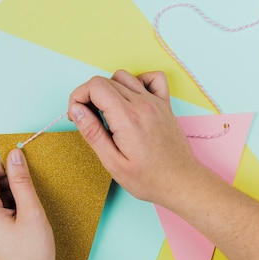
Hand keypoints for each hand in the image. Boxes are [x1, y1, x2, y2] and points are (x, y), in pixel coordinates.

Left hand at [0, 149, 56, 259]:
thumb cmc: (32, 255)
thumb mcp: (31, 211)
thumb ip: (21, 180)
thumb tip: (15, 155)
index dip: (3, 165)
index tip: (23, 165)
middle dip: (7, 182)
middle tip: (29, 189)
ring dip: (7, 195)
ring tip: (28, 208)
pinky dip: (5, 208)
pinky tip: (22, 217)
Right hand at [68, 70, 203, 206]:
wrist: (181, 182)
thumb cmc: (149, 179)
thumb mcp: (113, 163)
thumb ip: (92, 133)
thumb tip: (76, 110)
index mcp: (127, 118)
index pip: (95, 86)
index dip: (78, 97)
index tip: (77, 116)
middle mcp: (142, 104)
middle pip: (105, 81)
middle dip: (89, 96)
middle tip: (88, 120)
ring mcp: (155, 102)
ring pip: (124, 77)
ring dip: (109, 89)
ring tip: (107, 112)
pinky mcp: (165, 105)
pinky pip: (151, 78)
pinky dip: (137, 82)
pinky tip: (130, 99)